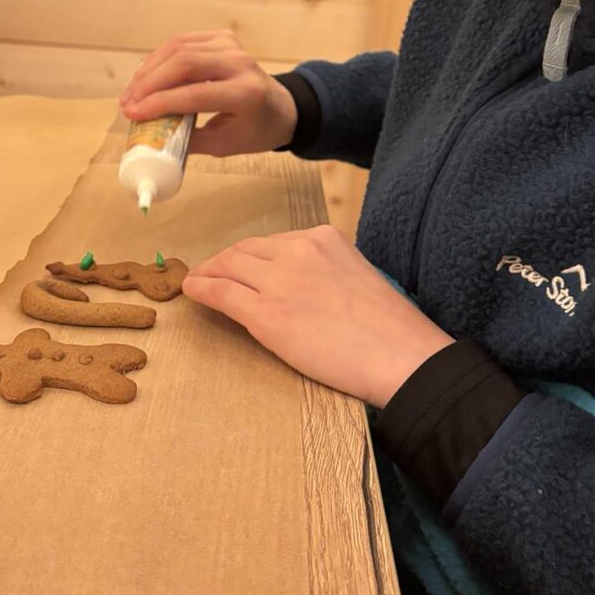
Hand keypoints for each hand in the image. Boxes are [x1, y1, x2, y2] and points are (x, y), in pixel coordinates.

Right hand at [119, 29, 297, 156]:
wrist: (281, 108)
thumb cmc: (253, 130)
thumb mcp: (224, 145)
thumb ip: (187, 140)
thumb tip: (148, 136)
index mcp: (246, 93)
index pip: (195, 94)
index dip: (159, 104)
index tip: (133, 114)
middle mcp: (240, 64)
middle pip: (184, 63)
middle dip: (149, 84)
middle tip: (128, 104)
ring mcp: (231, 45)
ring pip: (178, 48)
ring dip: (149, 70)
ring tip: (132, 93)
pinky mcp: (222, 38)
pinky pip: (182, 42)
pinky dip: (160, 58)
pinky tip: (146, 76)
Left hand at [183, 225, 454, 406]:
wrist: (401, 355)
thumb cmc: (390, 329)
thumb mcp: (357, 276)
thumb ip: (327, 271)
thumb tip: (304, 286)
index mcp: (324, 238)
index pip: (274, 242)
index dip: (250, 256)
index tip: (240, 265)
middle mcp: (299, 249)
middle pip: (246, 250)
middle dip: (224, 261)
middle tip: (210, 272)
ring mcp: (280, 280)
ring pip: (229, 267)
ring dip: (208, 273)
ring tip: (197, 282)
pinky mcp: (266, 313)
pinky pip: (222, 294)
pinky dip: (202, 290)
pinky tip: (193, 292)